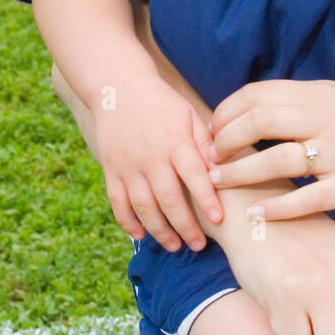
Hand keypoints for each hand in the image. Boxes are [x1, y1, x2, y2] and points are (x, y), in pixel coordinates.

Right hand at [94, 71, 223, 251]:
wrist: (119, 88)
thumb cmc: (162, 104)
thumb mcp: (189, 115)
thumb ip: (205, 143)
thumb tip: (224, 168)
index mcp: (175, 142)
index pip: (194, 176)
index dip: (207, 200)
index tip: (219, 219)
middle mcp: (151, 157)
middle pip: (169, 199)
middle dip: (186, 226)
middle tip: (199, 246)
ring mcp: (128, 165)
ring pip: (143, 207)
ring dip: (160, 231)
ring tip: (175, 246)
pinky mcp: (110, 170)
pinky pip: (117, 203)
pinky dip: (128, 222)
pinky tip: (141, 235)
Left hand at [207, 78, 334, 219]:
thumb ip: (309, 103)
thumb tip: (266, 107)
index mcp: (323, 94)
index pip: (257, 94)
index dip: (225, 113)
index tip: (211, 131)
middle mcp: (328, 118)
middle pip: (256, 121)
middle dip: (223, 142)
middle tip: (208, 161)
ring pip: (274, 161)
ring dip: (240, 175)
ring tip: (219, 187)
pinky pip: (307, 199)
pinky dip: (277, 208)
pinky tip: (257, 216)